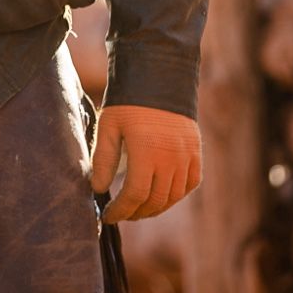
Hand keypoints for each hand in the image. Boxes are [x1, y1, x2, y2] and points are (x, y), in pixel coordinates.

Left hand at [90, 104, 202, 221]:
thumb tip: (97, 188)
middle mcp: (170, 158)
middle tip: (122, 213)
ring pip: (174, 196)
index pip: (135, 196)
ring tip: (139, 209)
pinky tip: (163, 196)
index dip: (120, 211)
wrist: (159, 76)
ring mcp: (186, 156)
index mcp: (146, 153)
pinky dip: (177, 194)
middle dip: (135, 212)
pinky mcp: (196, 151)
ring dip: (155, 208)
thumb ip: (103, 159)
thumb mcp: (108, 126)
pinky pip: (191, 183)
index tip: (107, 216)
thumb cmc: (128, 101)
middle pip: (154, 201)